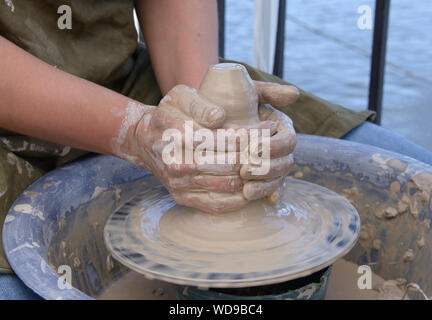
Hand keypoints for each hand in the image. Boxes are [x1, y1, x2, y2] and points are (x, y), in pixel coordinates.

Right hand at [129, 85, 271, 212]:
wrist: (145, 140)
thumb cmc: (169, 114)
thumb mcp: (180, 96)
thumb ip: (200, 103)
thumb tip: (220, 117)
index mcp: (179, 136)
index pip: (227, 139)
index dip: (253, 134)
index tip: (269, 126)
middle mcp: (178, 163)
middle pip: (231, 164)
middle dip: (258, 155)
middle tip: (274, 146)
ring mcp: (180, 184)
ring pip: (228, 185)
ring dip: (254, 176)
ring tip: (268, 163)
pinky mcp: (182, 198)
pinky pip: (217, 205)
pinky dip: (240, 198)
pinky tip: (252, 185)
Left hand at [240, 81, 298, 200]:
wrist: (213, 117)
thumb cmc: (231, 102)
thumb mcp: (248, 93)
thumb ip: (269, 91)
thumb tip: (295, 94)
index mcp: (280, 126)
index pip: (288, 140)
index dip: (273, 147)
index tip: (253, 149)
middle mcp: (280, 146)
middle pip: (285, 163)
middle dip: (266, 169)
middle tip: (244, 171)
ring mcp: (273, 163)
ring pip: (278, 179)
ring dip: (264, 186)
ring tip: (246, 190)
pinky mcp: (264, 178)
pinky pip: (271, 190)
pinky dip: (266, 195)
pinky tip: (258, 200)